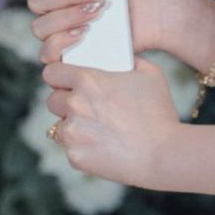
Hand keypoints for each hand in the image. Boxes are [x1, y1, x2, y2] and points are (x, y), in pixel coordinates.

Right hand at [23, 0, 192, 63]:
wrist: (159, 10)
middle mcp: (54, 9)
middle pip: (35, 2)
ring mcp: (59, 32)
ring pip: (40, 27)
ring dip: (69, 15)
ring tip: (99, 9)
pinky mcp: (71, 54)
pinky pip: (47, 53)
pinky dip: (62, 41)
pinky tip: (85, 31)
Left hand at [41, 57, 180, 188]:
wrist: (162, 152)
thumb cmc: (158, 111)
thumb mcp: (151, 73)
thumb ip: (130, 60)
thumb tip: (121, 57)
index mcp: (88, 81)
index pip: (52, 72)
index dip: (59, 75)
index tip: (65, 80)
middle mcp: (74, 105)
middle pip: (52, 100)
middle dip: (66, 101)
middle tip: (88, 106)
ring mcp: (72, 133)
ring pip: (60, 126)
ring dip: (74, 125)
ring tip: (100, 128)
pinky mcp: (74, 156)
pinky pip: (71, 148)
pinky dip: (84, 146)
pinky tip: (106, 145)